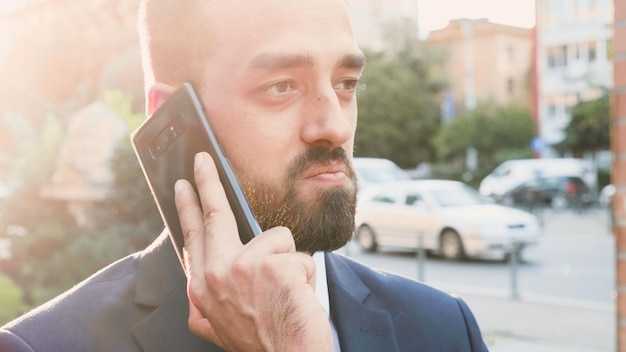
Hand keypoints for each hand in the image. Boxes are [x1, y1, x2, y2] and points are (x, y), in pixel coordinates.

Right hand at [174, 152, 332, 350]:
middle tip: (201, 157)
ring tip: (287, 296)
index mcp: (202, 290)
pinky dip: (306, 276)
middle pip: (213, 215)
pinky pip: (300, 255)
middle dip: (206, 181)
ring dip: (290, 266)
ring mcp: (239, 269)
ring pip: (276, 240)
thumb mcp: (223, 321)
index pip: (192, 237)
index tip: (181, 186)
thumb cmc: (264, 340)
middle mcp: (213, 277)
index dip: (188, 209)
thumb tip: (199, 263)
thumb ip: (211, 293)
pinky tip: (298, 298)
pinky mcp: (270, 265)